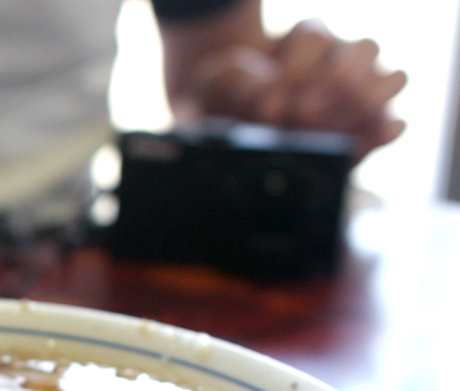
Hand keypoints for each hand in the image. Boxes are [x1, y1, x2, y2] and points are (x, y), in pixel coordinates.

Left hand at [190, 20, 405, 158]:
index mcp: (305, 37)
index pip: (314, 37)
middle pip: (364, 50)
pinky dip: (385, 129)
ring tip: (336, 127)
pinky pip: (391, 122)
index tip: (273, 92)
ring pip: (390, 77)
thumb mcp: (217, 82)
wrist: (233, 122)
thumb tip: (267, 96)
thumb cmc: (228, 95)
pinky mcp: (366, 126)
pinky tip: (375, 136)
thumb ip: (236, 83)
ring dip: (366, 102)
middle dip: (334, 81)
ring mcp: (360, 90)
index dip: (296, 65)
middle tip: (303, 111)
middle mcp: (341, 57)